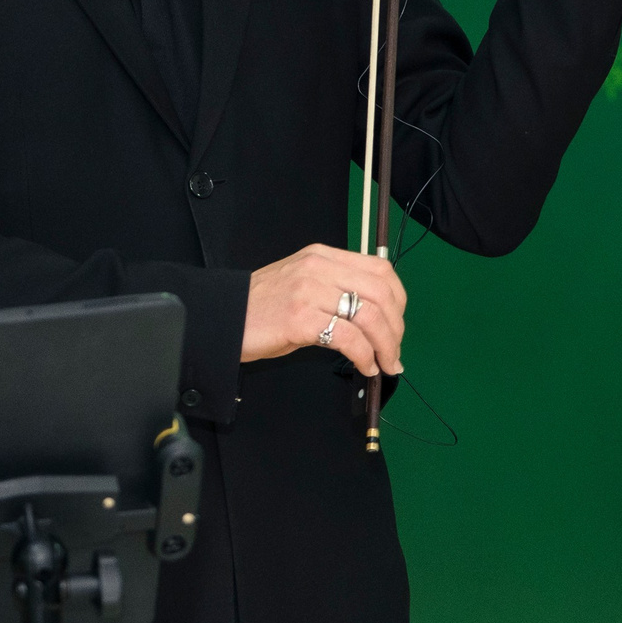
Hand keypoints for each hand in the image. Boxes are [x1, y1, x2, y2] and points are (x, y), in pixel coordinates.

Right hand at [242, 244, 406, 376]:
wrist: (223, 319)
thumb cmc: (264, 308)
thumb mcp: (304, 285)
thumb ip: (336, 288)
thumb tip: (377, 316)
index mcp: (323, 257)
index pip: (380, 269)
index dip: (398, 299)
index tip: (397, 324)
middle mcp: (319, 268)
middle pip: (380, 293)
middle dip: (395, 327)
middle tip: (394, 352)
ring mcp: (309, 291)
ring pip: (368, 315)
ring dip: (385, 345)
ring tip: (384, 364)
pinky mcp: (299, 318)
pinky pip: (348, 337)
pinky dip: (364, 355)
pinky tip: (364, 366)